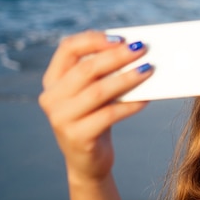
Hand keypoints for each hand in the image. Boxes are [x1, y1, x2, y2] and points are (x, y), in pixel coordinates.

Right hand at [38, 31, 151, 183]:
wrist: (87, 161)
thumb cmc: (95, 118)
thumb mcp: (92, 94)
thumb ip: (102, 74)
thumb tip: (135, 50)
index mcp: (53, 80)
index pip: (68, 49)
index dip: (94, 39)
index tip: (121, 38)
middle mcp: (51, 98)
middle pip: (86, 69)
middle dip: (117, 56)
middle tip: (142, 49)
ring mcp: (61, 118)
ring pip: (98, 91)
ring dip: (127, 78)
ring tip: (148, 70)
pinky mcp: (78, 137)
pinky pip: (109, 115)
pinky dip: (130, 105)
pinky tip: (147, 99)